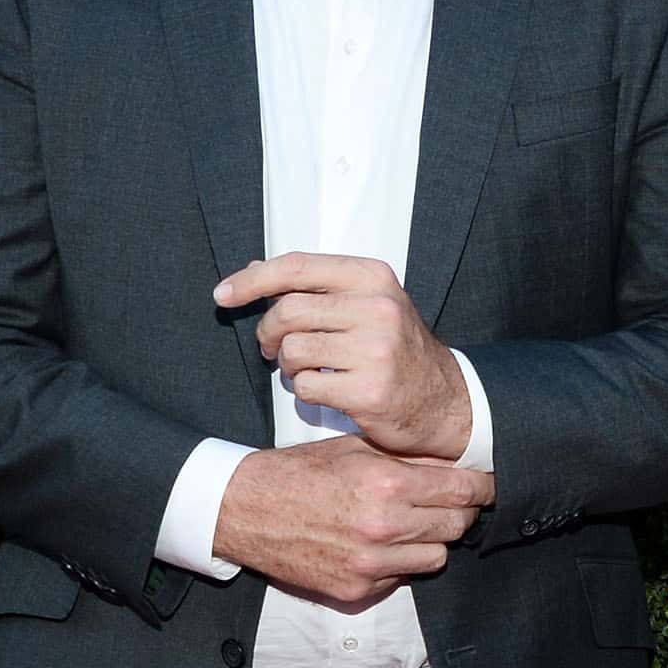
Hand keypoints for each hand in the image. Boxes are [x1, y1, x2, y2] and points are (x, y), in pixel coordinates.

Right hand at [209, 435, 493, 611]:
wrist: (245, 511)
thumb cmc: (300, 473)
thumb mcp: (354, 448)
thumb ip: (406, 457)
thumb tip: (454, 464)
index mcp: (386, 484)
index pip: (463, 490)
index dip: (481, 487)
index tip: (485, 485)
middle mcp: (383, 527)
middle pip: (457, 526)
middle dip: (460, 512)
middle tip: (450, 502)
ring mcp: (370, 564)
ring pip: (437, 557)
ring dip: (432, 541)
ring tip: (411, 525)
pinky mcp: (356, 590)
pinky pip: (402, 578)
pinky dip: (400, 563)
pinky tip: (380, 545)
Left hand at [213, 253, 473, 458]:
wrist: (444, 401)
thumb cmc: (396, 351)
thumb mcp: (366, 304)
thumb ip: (316, 287)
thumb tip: (253, 273)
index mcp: (372, 278)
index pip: (298, 267)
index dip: (252, 280)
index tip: (223, 294)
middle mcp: (377, 308)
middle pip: (287, 311)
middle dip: (267, 332)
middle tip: (270, 348)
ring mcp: (375, 350)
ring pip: (292, 350)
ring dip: (286, 365)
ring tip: (303, 370)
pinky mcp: (369, 390)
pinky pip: (305, 386)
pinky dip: (303, 392)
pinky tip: (324, 391)